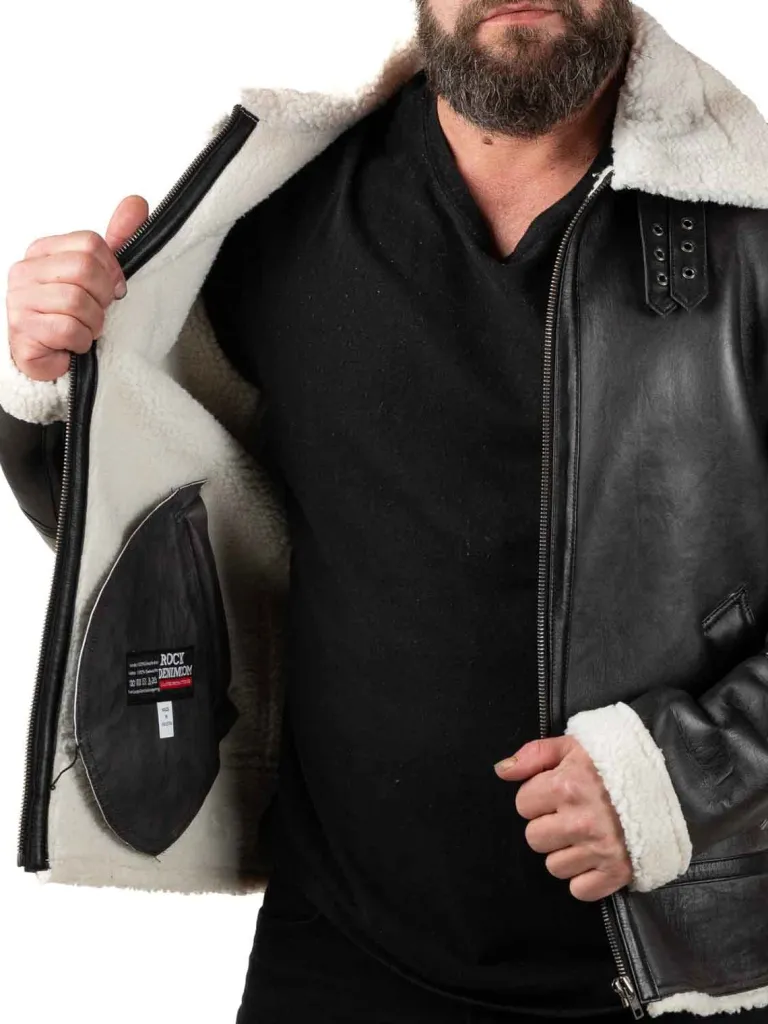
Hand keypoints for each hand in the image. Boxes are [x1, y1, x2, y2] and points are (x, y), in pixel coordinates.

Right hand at [6, 195, 148, 381]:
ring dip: (93, 323)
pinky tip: (74, 343)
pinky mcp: (22, 330)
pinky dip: (82, 341)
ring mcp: (19, 300)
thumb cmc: (72, 315)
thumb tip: (137, 203)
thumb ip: (117, 239)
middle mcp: (26, 271)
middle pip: (85, 270)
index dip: (112, 271)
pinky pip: (69, 329)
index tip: (112, 290)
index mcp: (43, 251)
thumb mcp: (98, 274)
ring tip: (84, 329)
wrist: (49, 356)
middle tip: (96, 312)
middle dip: (102, 298)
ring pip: (78, 301)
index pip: (90, 244)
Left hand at [494, 736, 632, 900]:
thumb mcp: (573, 746)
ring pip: (554, 866)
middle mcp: (580, 820)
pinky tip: (596, 856)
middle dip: (548, 826)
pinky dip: (586, 878)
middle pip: (534, 838)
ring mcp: (599, 849)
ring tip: (586, 834)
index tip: (557, 793)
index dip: (537, 798)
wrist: (670, 784)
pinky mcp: (617, 873)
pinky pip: (579, 890)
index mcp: (567, 785)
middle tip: (571, 814)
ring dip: (566, 852)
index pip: (523, 804)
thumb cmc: (614, 762)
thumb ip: (533, 755)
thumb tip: (502, 771)